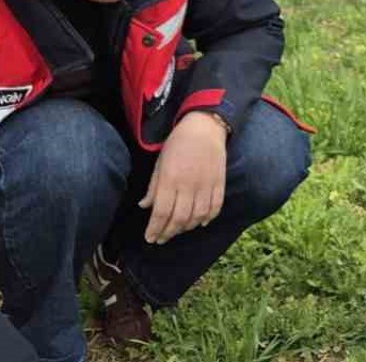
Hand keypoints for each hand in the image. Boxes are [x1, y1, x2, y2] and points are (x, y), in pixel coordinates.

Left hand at [139, 111, 227, 244]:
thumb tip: (145, 206)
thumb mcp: (160, 162)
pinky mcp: (219, 183)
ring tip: (178, 231)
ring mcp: (206, 185)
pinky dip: (208, 218)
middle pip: (179, 218)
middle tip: (161, 239)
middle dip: (168, 232)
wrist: (205, 127)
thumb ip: (153, 186)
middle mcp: (189, 185)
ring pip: (197, 216)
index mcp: (170, 179)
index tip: (150, 238)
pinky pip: (215, 207)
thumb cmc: (178, 143)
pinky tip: (200, 223)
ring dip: (186, 228)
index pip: (162, 212)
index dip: (155, 228)